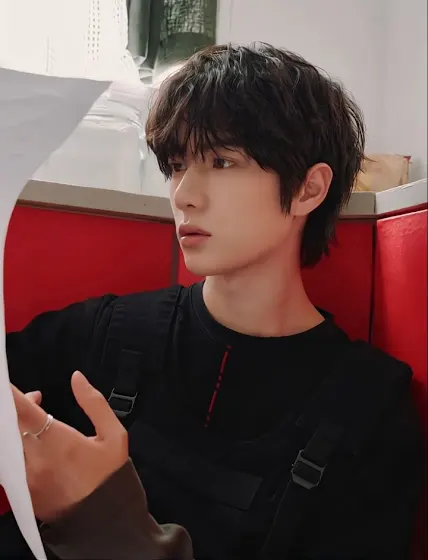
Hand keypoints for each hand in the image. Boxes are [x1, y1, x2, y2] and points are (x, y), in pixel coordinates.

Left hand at [11, 371, 127, 522]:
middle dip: (16, 406)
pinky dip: (16, 446)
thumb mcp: (114, 435)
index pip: (23, 411)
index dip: (11, 395)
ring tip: (35, 420)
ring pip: (8, 442)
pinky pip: (10, 461)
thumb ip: (94, 403)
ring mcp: (25, 477)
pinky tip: (32, 442)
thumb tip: (77, 378)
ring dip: (15, 426)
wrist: (102, 519)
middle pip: (10, 425)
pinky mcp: (21, 490)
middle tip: (34, 399)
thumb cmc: (109, 475)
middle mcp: (35, 459)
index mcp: (58, 442)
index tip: (5, 383)